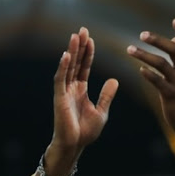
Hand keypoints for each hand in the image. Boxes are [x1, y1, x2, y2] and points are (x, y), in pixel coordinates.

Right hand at [32, 28, 117, 175]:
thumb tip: (114, 79)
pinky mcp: (59, 98)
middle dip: (79, 46)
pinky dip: (63, 67)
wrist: (75, 146)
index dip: (88, 53)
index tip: (91, 39)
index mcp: (81, 90)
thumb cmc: (86, 132)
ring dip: (71, 52)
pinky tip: (66, 55)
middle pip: (76, 63)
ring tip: (75, 36)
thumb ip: (106, 95)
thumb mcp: (102, 111)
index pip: (84, 67)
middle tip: (82, 29)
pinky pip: (60, 79)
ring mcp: (64, 92)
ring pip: (68, 67)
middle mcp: (71, 88)